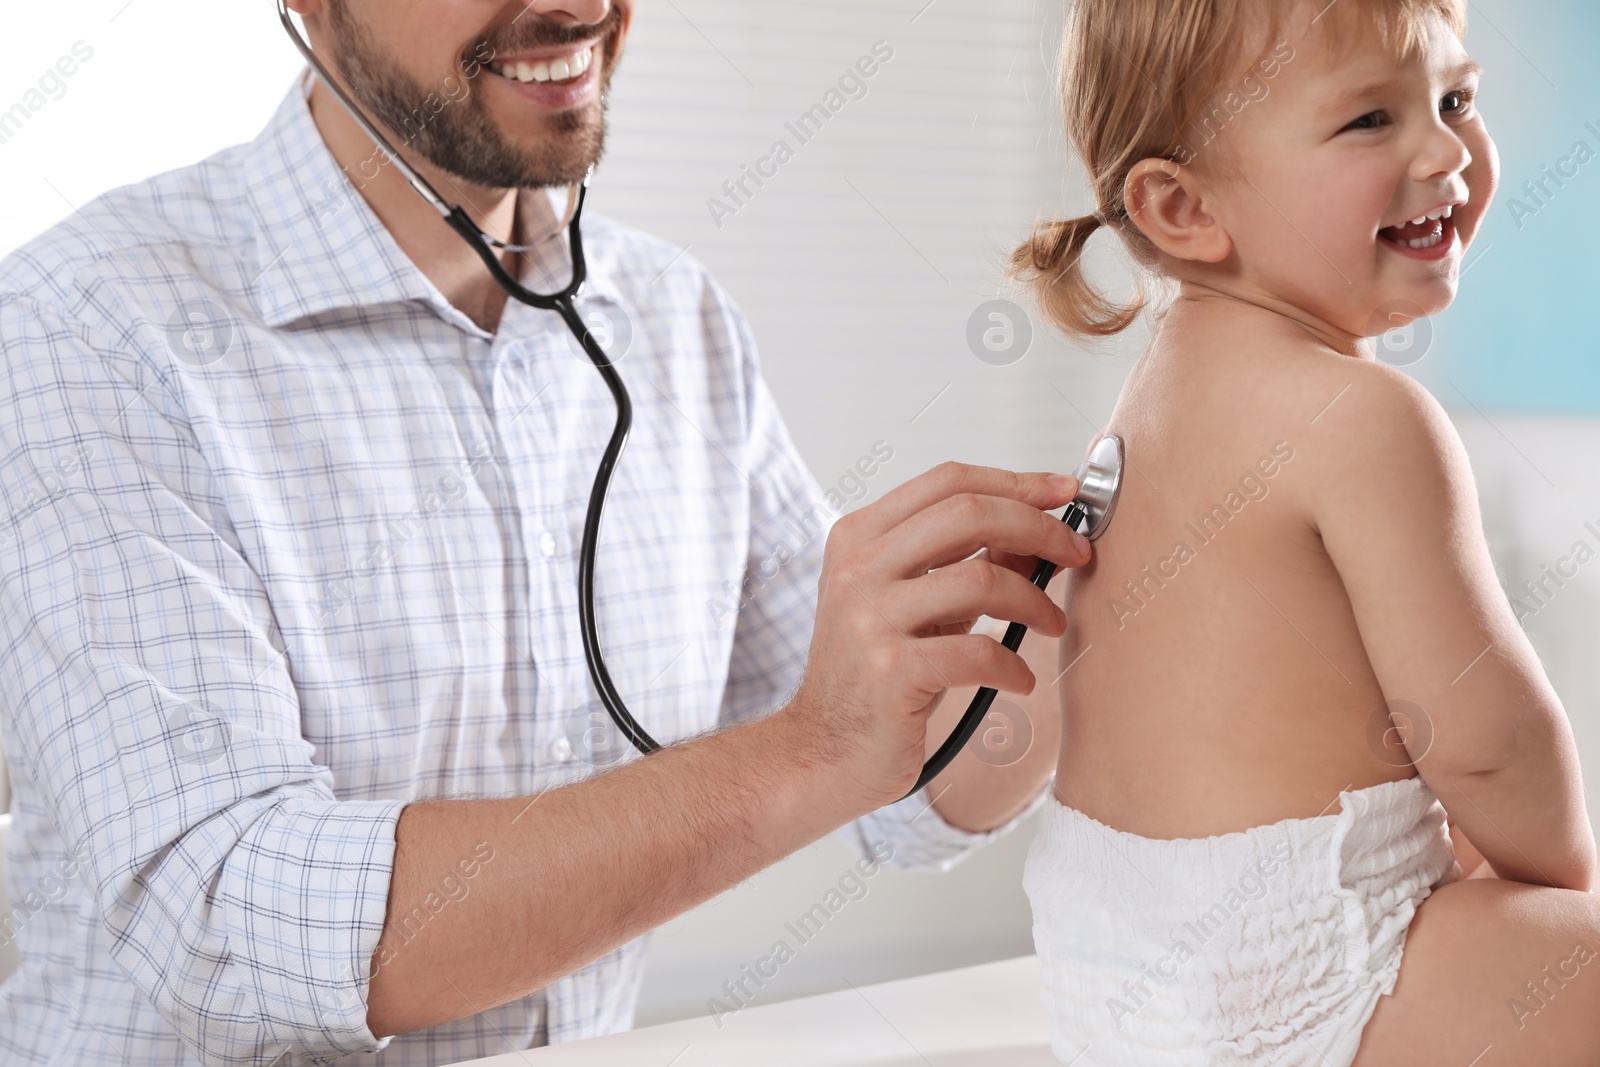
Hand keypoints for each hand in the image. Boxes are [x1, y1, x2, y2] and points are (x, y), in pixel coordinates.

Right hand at [778, 462, 1092, 811]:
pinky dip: (1014, 665)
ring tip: (1051, 624)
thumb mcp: (909, 606)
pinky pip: (979, 651)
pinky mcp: (890, 672)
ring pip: (982, 579)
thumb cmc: (868, 679)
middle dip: (1039, 527)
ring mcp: (869, 618)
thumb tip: (1034, 533)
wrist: (819, 753)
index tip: (1063, 492)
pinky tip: (1019, 679)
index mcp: (858, 538)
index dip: (1016, 482)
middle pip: (969, 513)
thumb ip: (960, 564)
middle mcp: (858, 568)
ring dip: (1035, 601)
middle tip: (1076, 553)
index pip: (948, 481)